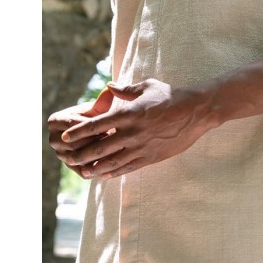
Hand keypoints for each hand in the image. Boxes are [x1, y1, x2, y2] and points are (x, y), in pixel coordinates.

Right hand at [47, 88, 113, 175]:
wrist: (95, 134)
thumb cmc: (96, 117)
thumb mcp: (98, 110)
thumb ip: (102, 102)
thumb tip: (110, 90)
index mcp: (55, 121)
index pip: (72, 124)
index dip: (91, 126)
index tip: (110, 125)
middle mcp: (53, 139)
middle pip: (73, 144)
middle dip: (94, 142)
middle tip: (114, 142)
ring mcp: (60, 155)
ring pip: (78, 159)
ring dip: (96, 157)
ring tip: (114, 154)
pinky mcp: (70, 167)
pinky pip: (82, 171)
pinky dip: (96, 170)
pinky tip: (111, 166)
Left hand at [60, 78, 214, 178]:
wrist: (197, 112)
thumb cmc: (172, 96)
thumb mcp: (147, 87)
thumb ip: (125, 90)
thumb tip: (108, 87)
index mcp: (129, 113)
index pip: (97, 125)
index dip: (79, 131)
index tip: (66, 136)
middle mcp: (133, 132)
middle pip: (101, 147)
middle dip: (83, 154)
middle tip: (70, 159)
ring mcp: (143, 146)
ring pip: (113, 161)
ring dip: (95, 168)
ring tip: (83, 172)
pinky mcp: (152, 157)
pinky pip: (129, 167)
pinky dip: (115, 172)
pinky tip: (105, 175)